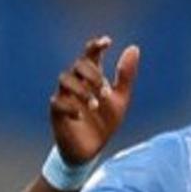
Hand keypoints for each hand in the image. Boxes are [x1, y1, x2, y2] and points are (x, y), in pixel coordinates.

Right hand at [49, 36, 139, 164]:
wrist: (93, 149)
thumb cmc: (105, 121)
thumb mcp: (120, 99)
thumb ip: (125, 75)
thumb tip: (133, 48)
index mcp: (91, 77)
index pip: (90, 55)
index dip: (96, 45)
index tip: (107, 41)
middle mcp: (77, 83)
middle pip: (78, 65)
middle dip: (92, 74)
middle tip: (105, 90)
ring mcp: (65, 96)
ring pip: (65, 80)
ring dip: (81, 90)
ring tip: (95, 105)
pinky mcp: (57, 113)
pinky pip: (57, 103)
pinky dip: (70, 107)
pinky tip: (80, 115)